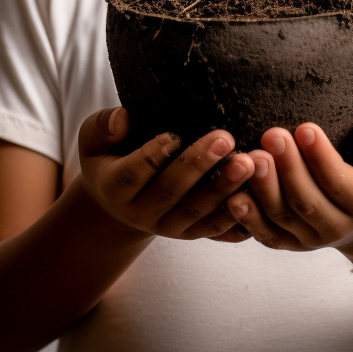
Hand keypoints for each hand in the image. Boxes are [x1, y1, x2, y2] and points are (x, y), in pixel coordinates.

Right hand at [78, 107, 254, 240]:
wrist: (119, 199)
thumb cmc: (111, 154)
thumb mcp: (93, 139)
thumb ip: (102, 126)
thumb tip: (123, 118)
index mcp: (114, 188)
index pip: (132, 174)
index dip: (151, 157)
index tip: (172, 135)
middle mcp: (140, 213)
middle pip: (171, 192)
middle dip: (199, 165)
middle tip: (225, 138)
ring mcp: (168, 227)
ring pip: (198, 213)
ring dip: (225, 189)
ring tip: (249, 162)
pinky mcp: (191, 233)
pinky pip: (217, 229)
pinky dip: (238, 216)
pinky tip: (259, 195)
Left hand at [225, 116, 352, 251]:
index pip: (339, 182)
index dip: (321, 157)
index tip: (305, 127)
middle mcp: (336, 226)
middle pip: (307, 201)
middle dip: (288, 168)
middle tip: (272, 135)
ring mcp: (310, 238)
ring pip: (283, 218)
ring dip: (264, 189)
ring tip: (251, 158)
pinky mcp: (289, 242)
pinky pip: (266, 235)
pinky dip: (248, 219)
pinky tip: (233, 196)